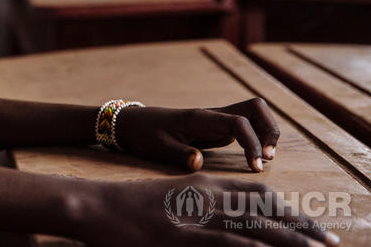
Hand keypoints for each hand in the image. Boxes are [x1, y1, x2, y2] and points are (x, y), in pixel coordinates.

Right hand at [73, 174, 338, 246]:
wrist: (96, 205)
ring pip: (255, 226)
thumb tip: (231, 228)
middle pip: (266, 208)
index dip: (292, 210)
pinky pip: (225, 242)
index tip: (313, 227)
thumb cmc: (129, 206)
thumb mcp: (171, 201)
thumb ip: (200, 208)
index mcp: (203, 184)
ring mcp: (195, 215)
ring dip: (290, 241)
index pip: (260, 193)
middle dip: (302, 226)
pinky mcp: (182, 235)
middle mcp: (206, 195)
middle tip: (330, 242)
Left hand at [114, 98, 279, 171]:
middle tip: (266, 158)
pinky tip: (254, 156)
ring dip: (267, 132)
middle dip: (269, 130)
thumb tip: (198, 163)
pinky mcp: (217, 127)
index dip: (252, 143)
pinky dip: (257, 137)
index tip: (255, 166)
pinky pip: (246, 125)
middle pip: (255, 107)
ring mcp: (217, 119)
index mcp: (200, 118)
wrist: (134, 122)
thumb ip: (179, 154)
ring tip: (263, 158)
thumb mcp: (157, 147)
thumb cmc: (145, 134)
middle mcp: (213, 114)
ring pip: (254, 114)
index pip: (238, 122)